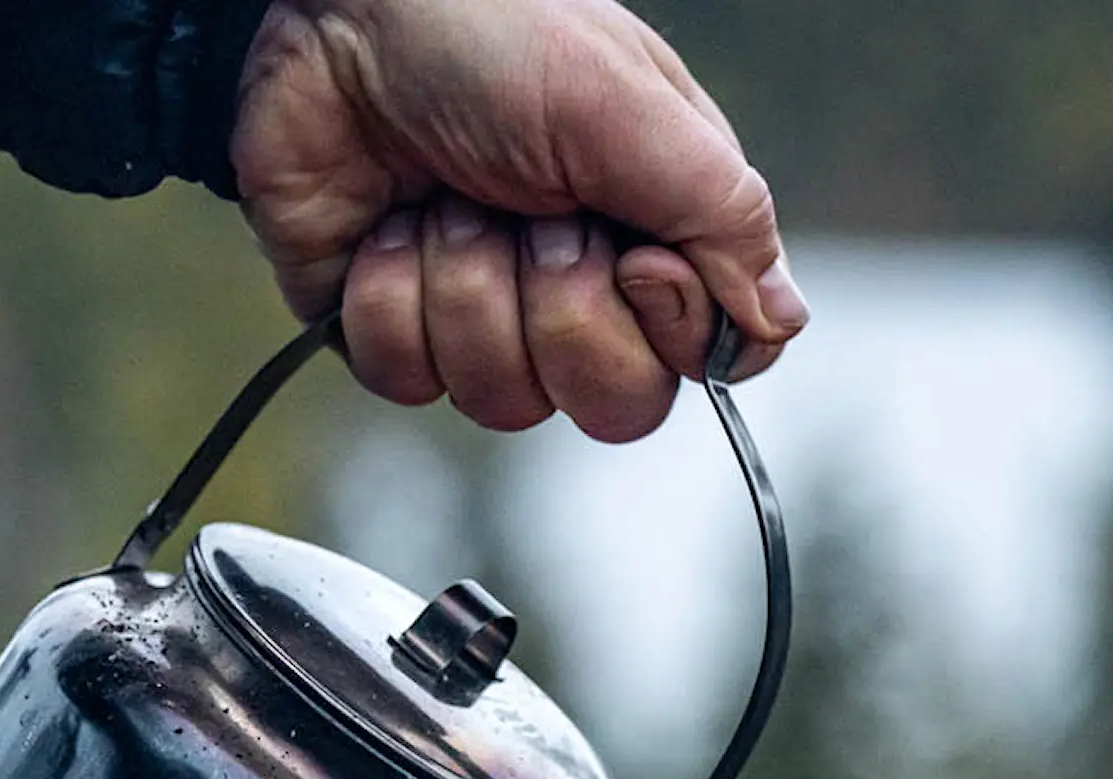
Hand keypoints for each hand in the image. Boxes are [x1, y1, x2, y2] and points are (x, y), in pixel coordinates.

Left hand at [230, 0, 807, 440]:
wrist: (330, 8)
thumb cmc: (485, 29)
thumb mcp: (628, 106)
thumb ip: (722, 216)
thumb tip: (783, 322)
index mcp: (660, 236)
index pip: (707, 359)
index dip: (666, 326)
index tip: (629, 252)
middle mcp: (586, 293)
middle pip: (616, 405)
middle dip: (560, 309)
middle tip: (527, 215)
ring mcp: (492, 320)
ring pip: (507, 401)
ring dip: (466, 286)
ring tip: (445, 199)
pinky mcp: (401, 332)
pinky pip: (411, 381)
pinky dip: (390, 296)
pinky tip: (388, 226)